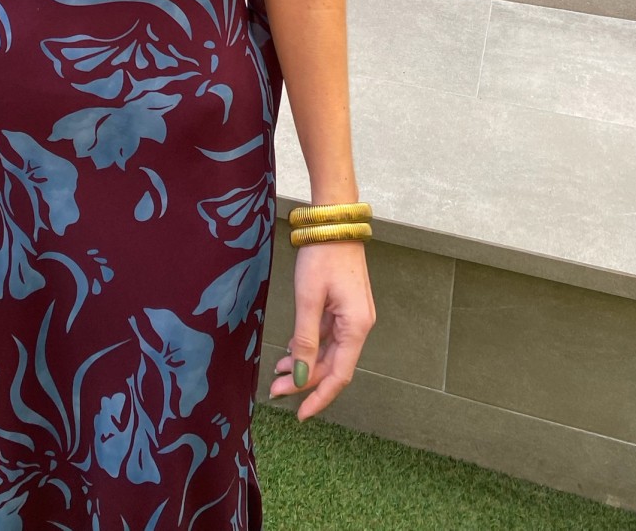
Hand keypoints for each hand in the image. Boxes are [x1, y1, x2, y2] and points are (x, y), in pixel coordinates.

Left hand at [268, 240, 375, 421]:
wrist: (333, 221)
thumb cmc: (322, 256)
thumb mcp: (309, 299)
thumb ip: (306, 341)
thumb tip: (301, 377)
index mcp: (356, 327)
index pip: (339, 375)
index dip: (319, 397)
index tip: (300, 414)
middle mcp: (359, 325)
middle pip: (333, 365)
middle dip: (305, 381)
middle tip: (276, 391)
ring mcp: (352, 315)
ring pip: (329, 351)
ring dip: (305, 363)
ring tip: (277, 373)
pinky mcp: (343, 305)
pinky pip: (327, 335)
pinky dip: (309, 345)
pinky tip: (290, 350)